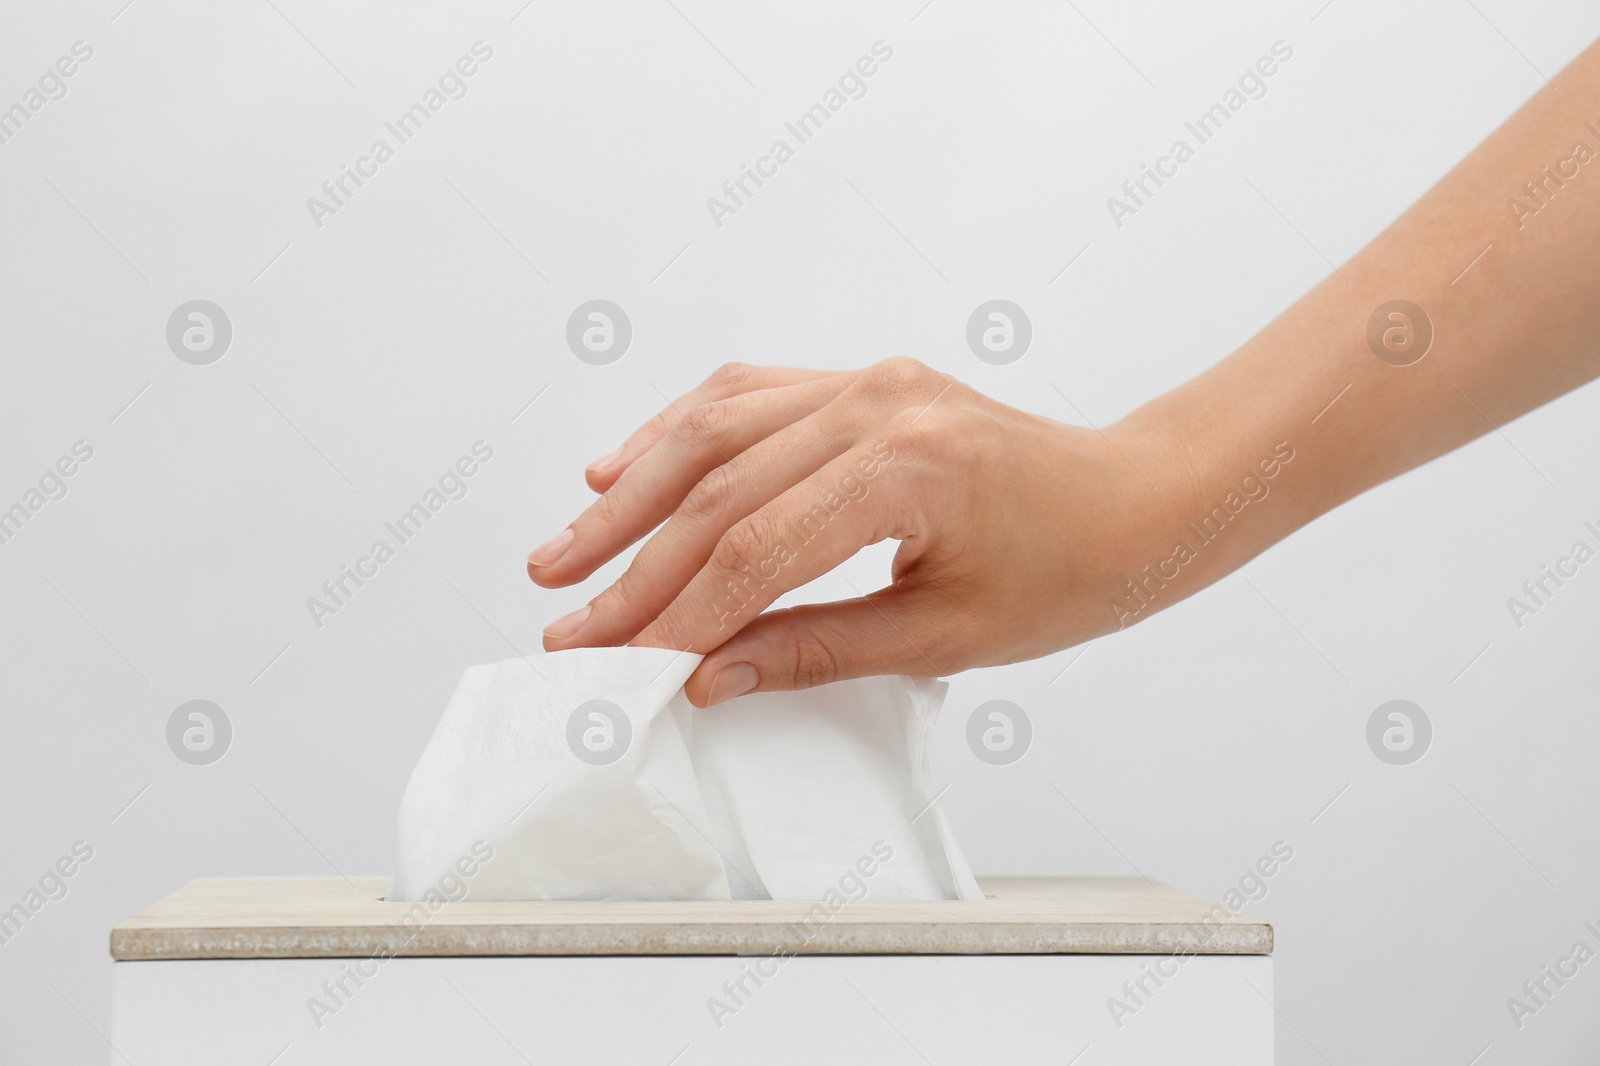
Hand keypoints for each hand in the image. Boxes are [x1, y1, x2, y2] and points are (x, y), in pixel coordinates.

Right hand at [528, 358, 1193, 705]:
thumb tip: (711, 676)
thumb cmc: (1073, 568)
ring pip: (712, 428)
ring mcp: (864, 380)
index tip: (620, 666)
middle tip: (567, 625)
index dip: (677, 618)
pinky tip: (622, 470)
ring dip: (631, 494)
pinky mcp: (858, 380)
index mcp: (907, 465)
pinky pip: (745, 394)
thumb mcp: (947, 634)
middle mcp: (876, 402)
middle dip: (633, 569)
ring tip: (564, 551)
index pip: (755, 551)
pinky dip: (677, 433)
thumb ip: (816, 648)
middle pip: (718, 489)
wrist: (1137, 500)